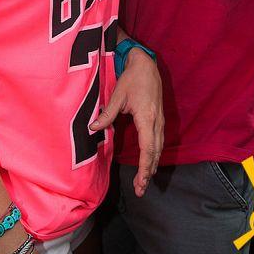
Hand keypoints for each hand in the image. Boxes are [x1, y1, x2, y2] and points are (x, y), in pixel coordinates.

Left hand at [90, 48, 163, 196]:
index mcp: (147, 117)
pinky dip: (155, 155)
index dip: (145, 167)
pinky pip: (159, 141)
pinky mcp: (159, 118)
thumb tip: (93, 128)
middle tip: (140, 190)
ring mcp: (160, 120)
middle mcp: (156, 122)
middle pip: (155, 153)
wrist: (146, 64)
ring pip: (159, 148)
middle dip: (148, 172)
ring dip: (152, 165)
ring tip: (144, 182)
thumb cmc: (132, 78)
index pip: (148, 148)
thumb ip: (107, 114)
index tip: (141, 182)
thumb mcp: (118, 95)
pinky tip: (150, 162)